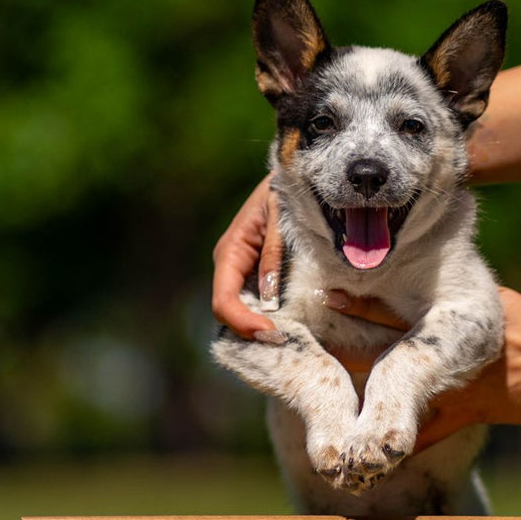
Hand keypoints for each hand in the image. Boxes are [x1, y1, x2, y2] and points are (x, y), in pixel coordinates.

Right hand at [212, 176, 285, 338]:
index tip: (272, 333)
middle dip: (252, 332)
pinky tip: (290, 326)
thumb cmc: (287, 191)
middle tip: (286, 343)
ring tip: (289, 339)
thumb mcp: (281, 216)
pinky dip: (270, 319)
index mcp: (230, 252)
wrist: (295, 176)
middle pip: (230, 314)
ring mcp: (243, 274)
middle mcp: (231, 267)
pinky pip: (258, 305)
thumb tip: (269, 295)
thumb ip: (273, 251)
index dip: (243, 322)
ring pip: (242, 313)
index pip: (224, 301)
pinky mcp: (258, 276)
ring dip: (261, 329)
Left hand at [324, 287, 520, 447]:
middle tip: (311, 344)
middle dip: (349, 343)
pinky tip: (377, 458)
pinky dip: (405, 444)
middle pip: (387, 346)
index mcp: (454, 315)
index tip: (328, 295)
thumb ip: (463, 300)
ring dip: (368, 399)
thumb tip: (439, 283)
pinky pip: (429, 432)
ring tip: (332, 407)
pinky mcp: (469, 412)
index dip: (361, 303)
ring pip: (400, 390)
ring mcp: (455, 381)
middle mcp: (449, 347)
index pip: (399, 306)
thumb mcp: (499, 303)